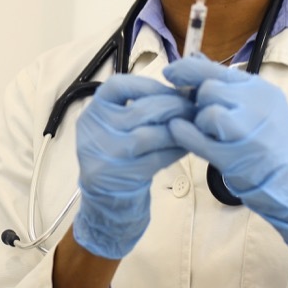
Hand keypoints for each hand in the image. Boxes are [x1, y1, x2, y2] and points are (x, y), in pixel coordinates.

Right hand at [72, 74, 194, 258]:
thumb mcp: (116, 128)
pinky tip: (188, 146)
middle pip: (140, 110)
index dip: (148, 85)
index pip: (117, 86)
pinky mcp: (122, 175)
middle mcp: (95, 130)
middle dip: (173, 106)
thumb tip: (183, 88)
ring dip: (178, 129)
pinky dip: (176, 150)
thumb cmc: (118, 157)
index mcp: (93, 113)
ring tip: (195, 126)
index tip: (171, 88)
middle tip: (195, 107)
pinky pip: (157, 157)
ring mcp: (106, 154)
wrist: (106, 202)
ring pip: (151, 134)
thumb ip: (137, 108)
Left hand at [161, 56, 287, 247]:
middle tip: (204, 117)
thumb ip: (226, 84)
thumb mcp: (259, 104)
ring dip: (199, 123)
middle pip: (207, 90)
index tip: (170, 73)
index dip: (187, 69)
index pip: (215, 69)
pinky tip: (179, 133)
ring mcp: (246, 131)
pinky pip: (197, 138)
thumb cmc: (273, 143)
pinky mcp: (234, 156)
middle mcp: (256, 104)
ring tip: (211, 134)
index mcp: (259, 89)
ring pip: (205, 113)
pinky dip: (184, 134)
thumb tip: (194, 58)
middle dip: (198, 102)